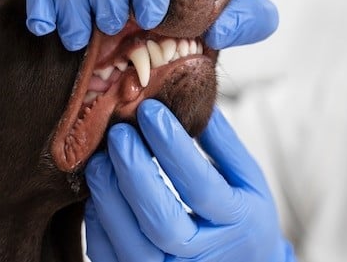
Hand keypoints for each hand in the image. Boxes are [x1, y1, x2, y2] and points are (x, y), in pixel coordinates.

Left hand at [84, 100, 295, 261]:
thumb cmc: (243, 217)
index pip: (200, 186)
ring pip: (133, 247)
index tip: (149, 110)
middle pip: (163, 223)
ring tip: (100, 160)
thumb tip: (193, 99)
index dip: (172, 146)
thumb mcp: (248, 179)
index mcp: (237, 222)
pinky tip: (98, 193)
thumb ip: (223, 144)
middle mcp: (205, 255)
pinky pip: (112, 260)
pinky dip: (99, 226)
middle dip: (134, 173)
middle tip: (118, 133)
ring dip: (109, 199)